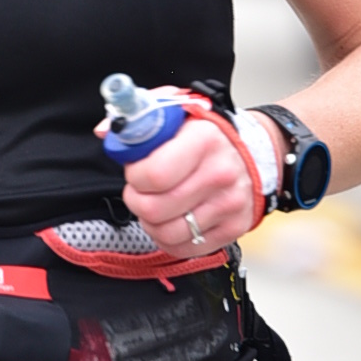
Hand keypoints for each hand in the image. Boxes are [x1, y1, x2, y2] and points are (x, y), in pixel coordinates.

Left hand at [113, 101, 267, 250]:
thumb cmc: (209, 136)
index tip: (137, 171)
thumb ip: (139, 119)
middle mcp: (219, 174)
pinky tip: (172, 221)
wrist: (256, 154)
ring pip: (166, 234)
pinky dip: (169, 239)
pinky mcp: (233, 229)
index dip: (134, 177)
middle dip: (137, 202)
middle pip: (155, 210)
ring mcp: (228, 205)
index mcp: (203, 141)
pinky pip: (185, 248)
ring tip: (157, 206)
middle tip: (142, 192)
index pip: (153, 175)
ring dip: (151, 223)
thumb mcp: (176, 112)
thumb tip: (104, 132)